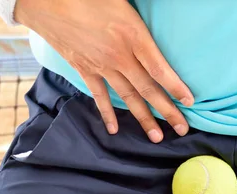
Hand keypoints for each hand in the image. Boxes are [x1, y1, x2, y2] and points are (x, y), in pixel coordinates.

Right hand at [14, 0, 193, 142]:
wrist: (47, 1)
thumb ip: (141, 18)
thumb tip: (158, 20)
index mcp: (133, 35)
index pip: (159, 68)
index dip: (175, 87)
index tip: (189, 102)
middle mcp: (119, 55)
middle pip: (148, 89)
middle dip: (167, 111)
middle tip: (182, 129)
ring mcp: (101, 65)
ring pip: (127, 97)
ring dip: (143, 118)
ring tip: (156, 137)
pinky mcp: (84, 69)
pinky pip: (99, 96)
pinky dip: (107, 113)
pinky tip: (114, 129)